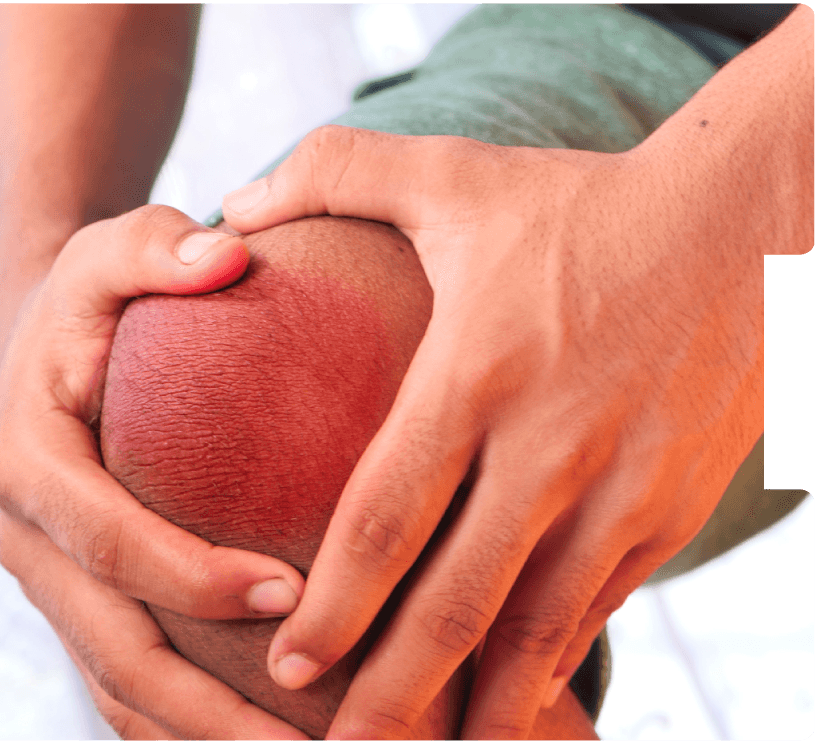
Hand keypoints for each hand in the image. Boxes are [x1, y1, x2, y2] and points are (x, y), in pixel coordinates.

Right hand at [0, 204, 308, 739]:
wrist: (46, 353)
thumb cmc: (95, 301)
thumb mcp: (112, 251)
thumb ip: (155, 245)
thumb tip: (223, 254)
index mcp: (27, 464)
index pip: (107, 540)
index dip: (191, 576)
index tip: (292, 593)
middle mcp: (27, 541)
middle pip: (114, 647)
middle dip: (209, 706)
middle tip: (315, 734)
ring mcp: (50, 586)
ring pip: (121, 688)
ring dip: (206, 736)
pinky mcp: (79, 607)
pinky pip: (128, 686)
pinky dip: (189, 725)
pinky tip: (266, 741)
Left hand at [221, 124, 784, 737]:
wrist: (752, 220)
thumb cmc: (583, 202)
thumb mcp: (453, 173)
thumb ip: (330, 173)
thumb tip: (226, 203)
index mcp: (479, 370)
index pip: (388, 514)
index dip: (334, 605)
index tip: (288, 667)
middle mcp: (552, 445)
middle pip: (457, 601)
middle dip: (394, 693)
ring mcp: (623, 488)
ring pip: (539, 629)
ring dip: (482, 708)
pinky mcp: (673, 510)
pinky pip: (599, 607)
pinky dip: (552, 664)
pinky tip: (512, 705)